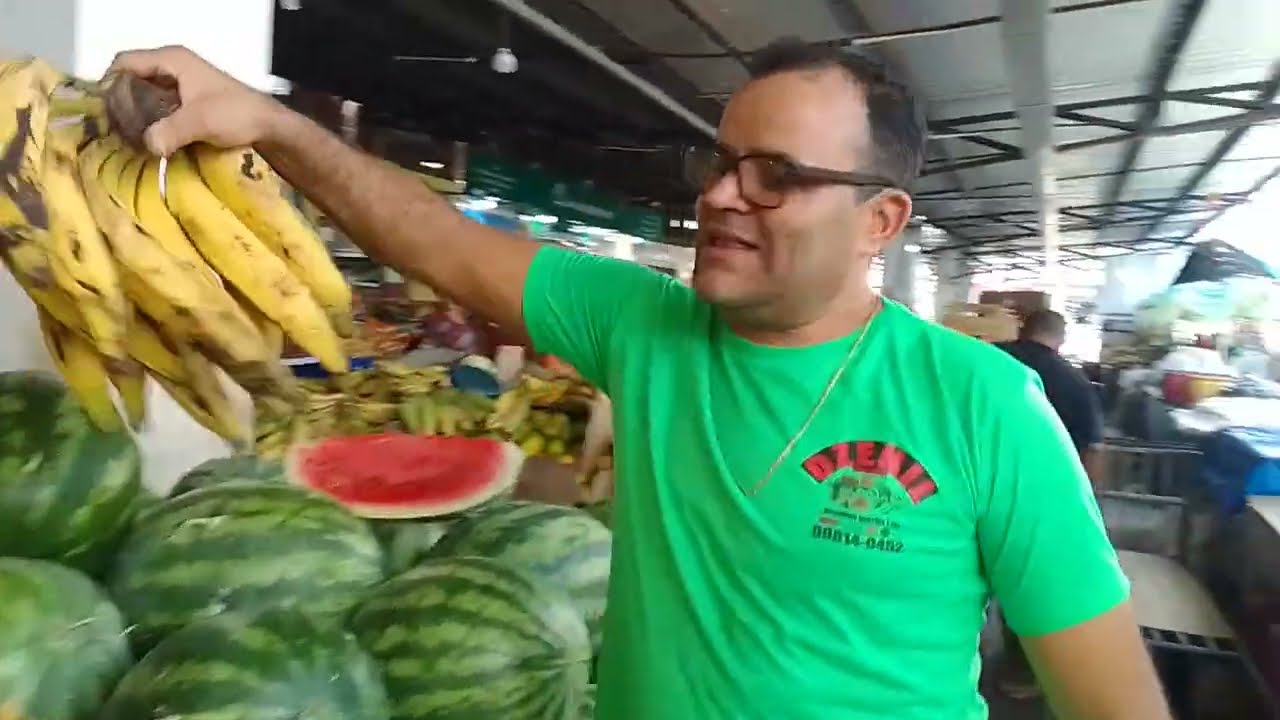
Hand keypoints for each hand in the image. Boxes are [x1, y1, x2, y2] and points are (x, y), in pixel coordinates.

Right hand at [107, 45, 283, 155]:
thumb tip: (147, 145)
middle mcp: (173, 66)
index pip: (124, 62)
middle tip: (114, 129)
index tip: (104, 111)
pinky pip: (160, 107)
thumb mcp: (199, 121)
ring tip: (128, 138)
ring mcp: (181, 83)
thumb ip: (169, 131)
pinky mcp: (188, 101)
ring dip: (137, 114)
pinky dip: (152, 120)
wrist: (269, 126)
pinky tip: (149, 139)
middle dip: (122, 102)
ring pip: (145, 94)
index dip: (109, 83)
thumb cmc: (236, 114)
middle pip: (132, 78)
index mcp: (172, 60)